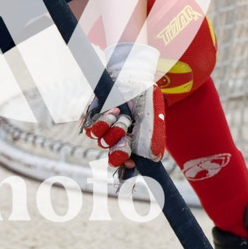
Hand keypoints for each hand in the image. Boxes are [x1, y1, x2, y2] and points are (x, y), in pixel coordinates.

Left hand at [82, 43, 165, 167]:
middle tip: (127, 145)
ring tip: (124, 118)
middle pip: (113, 159)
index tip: (132, 168)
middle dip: (120, 153)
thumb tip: (154, 159)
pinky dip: (103, 122)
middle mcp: (118, 139)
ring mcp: (105, 130)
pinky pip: (92, 130)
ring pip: (103, 143)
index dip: (127, 173)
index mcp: (133, 143)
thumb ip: (155, 137)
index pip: (127, 165)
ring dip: (114, 133)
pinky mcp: (93, 118)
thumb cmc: (145, 97)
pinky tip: (114, 111)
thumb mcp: (154, 117)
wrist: (132, 76)